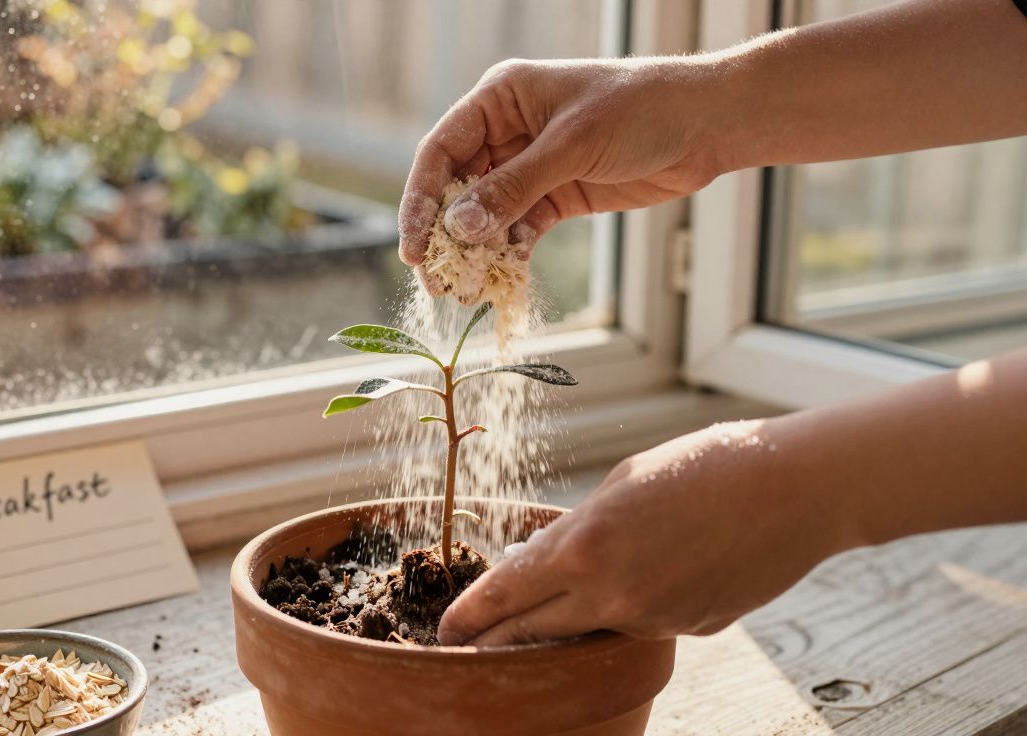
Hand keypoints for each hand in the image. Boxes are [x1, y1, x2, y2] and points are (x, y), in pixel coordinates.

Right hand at [398, 57, 725, 288]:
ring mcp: (531, 166)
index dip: (422, 199)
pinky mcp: (556, 196)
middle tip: (435, 282)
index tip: (415, 246)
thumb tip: (458, 226)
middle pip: (457, 187)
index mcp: (500, 99)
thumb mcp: (571, 145)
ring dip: (474, 253)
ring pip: (485, 215)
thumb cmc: (641, 109)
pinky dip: (508, 254)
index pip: (442, 150)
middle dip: (445, 235)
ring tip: (462, 292)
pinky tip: (501, 279)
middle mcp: (508, 131)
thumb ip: (513, 187)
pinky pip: (518, 230)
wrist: (706, 125)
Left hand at [436, 420, 858, 645]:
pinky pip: (641, 624)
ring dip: (572, 614)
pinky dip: (634, 605)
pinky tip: (662, 568)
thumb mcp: (619, 486)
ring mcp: (652, 622)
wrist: (794, 489)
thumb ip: (572, 532)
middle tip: (469, 643)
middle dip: (496, 640)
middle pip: (532, 634)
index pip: (506, 597)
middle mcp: (612, 597)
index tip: (447, 631)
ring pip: (591, 628)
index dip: (470, 618)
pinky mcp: (688, 632)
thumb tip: (536, 560)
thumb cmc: (703, 466)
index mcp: (584, 549)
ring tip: (582, 579)